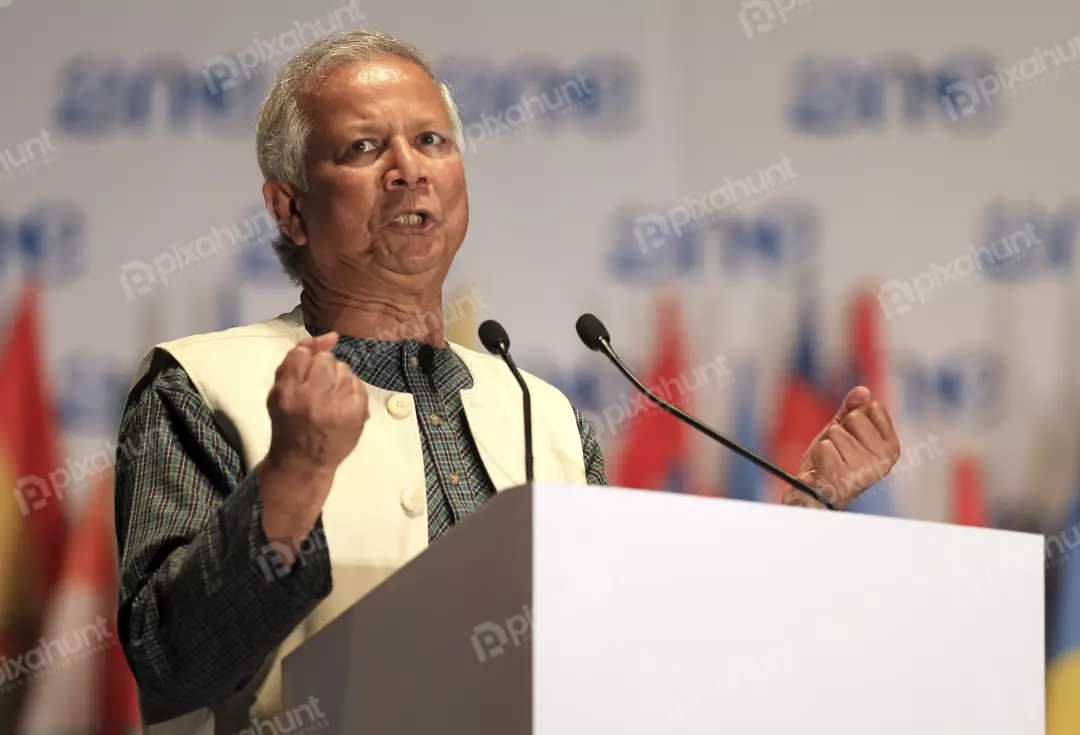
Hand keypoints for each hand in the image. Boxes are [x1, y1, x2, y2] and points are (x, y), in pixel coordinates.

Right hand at [260, 331, 368, 546]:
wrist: (304, 462)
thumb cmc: (287, 425)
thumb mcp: (278, 394)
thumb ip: (294, 363)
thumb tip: (330, 336)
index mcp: (286, 392)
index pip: (301, 353)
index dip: (306, 358)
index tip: (308, 369)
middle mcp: (311, 396)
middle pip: (325, 359)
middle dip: (323, 369)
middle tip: (319, 388)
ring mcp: (336, 406)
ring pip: (344, 369)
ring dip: (338, 379)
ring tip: (330, 398)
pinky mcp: (355, 414)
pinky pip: (358, 384)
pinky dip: (351, 390)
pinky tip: (342, 404)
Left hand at [783, 386, 900, 508]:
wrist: (812, 491)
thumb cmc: (831, 461)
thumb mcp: (843, 430)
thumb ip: (852, 410)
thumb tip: (863, 391)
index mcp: (890, 448)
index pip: (874, 407)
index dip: (856, 416)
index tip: (852, 435)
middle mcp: (883, 461)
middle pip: (855, 417)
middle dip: (840, 429)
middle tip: (838, 450)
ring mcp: (864, 470)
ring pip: (837, 431)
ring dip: (827, 443)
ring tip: (830, 461)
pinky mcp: (842, 476)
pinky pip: (824, 445)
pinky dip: (818, 454)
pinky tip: (823, 468)